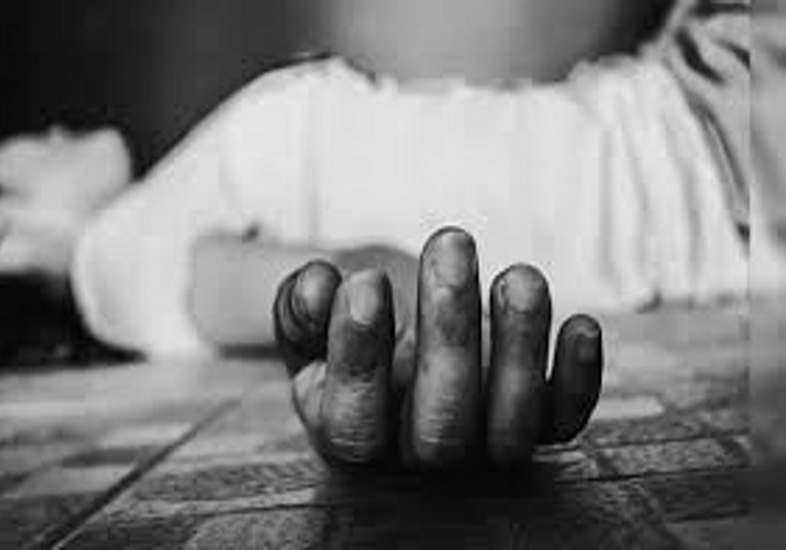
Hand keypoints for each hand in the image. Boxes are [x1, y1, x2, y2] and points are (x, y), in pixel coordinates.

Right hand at [273, 227, 602, 469]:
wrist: (398, 335)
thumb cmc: (350, 326)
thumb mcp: (308, 319)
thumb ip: (300, 308)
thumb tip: (317, 285)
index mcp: (350, 436)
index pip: (355, 422)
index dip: (360, 354)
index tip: (364, 282)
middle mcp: (420, 454)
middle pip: (442, 427)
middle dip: (448, 332)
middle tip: (449, 243)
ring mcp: (483, 446)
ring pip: (512, 427)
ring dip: (518, 347)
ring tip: (517, 276)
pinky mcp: (536, 424)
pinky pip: (563, 419)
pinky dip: (580, 378)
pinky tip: (580, 324)